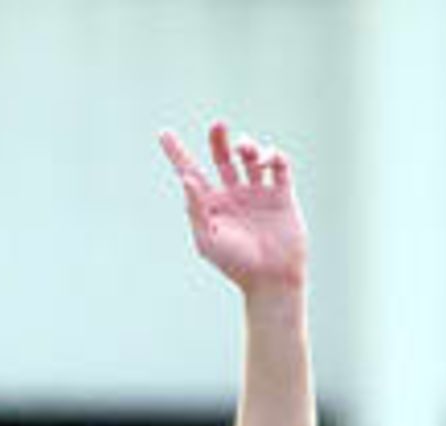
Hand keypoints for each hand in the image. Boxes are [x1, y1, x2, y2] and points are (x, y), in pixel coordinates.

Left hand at [160, 123, 306, 294]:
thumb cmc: (236, 265)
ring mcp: (258, 194)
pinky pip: (279, 166)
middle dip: (218, 139)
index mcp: (212, 206)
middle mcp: (234, 196)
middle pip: (223, 157)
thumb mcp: (208, 239)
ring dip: (248, 146)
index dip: (177, 153)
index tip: (163, 133)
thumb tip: (186, 178)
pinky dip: (273, 156)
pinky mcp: (281, 196)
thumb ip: (196, 209)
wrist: (272, 279)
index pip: (191, 173)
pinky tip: (266, 161)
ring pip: (251, 158)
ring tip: (245, 151)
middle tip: (218, 125)